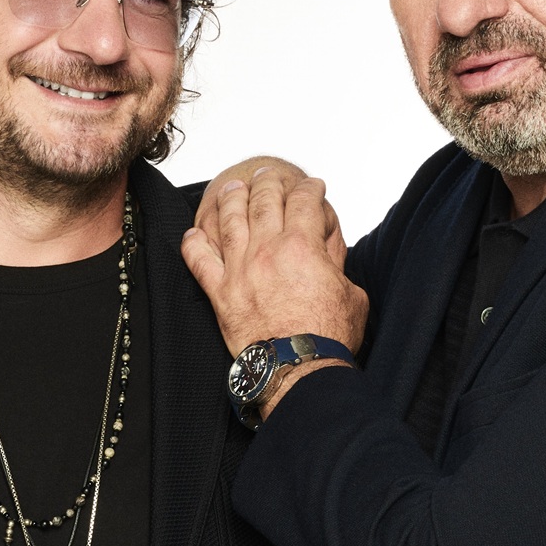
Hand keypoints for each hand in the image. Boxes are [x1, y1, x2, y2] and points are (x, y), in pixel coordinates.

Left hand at [181, 164, 365, 356]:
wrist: (298, 370)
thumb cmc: (328, 336)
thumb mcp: (351, 292)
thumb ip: (338, 264)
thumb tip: (329, 250)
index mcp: (303, 246)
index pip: (304, 200)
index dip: (310, 187)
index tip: (311, 185)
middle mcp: (267, 251)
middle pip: (264, 199)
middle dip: (269, 182)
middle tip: (269, 175)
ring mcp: (239, 270)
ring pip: (229, 219)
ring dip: (231, 197)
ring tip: (232, 187)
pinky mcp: (220, 294)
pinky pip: (199, 260)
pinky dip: (193, 242)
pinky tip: (193, 232)